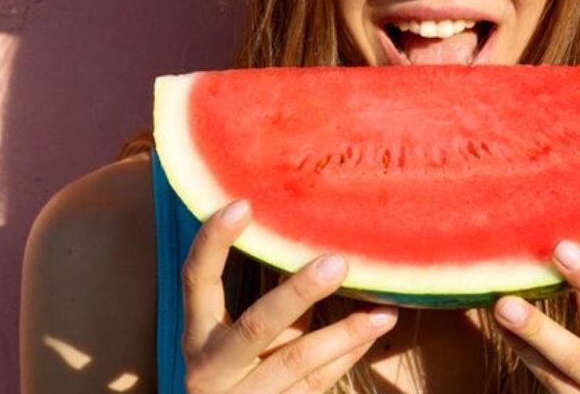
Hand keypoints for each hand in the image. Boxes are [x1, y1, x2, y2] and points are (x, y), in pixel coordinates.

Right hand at [180, 200, 397, 393]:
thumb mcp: (240, 337)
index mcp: (196, 335)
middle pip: (256, 325)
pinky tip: (374, 330)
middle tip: (338, 262)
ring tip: (384, 309)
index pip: (195, 280)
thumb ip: (270, 302)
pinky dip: (348, 354)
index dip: (213, 242)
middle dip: (298, 293)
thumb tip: (312, 244)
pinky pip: (318, 381)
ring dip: (345, 332)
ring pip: (297, 359)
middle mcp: (211, 368)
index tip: (243, 204)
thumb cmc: (238, 373)